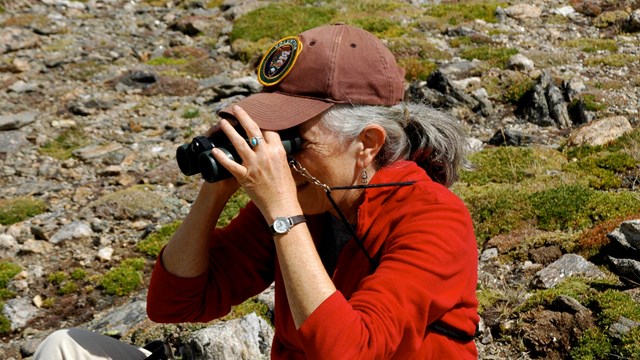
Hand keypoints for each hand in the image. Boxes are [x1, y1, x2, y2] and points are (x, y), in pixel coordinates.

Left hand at [211, 106, 300, 220]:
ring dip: (229, 131)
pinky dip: (221, 157)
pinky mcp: (244, 176)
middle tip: (236, 108)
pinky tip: (215, 150)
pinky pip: (230, 164)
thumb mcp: (286, 167)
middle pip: (253, 130)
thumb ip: (277, 156)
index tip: (255, 117)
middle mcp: (265, 155)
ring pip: (239, 143)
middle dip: (243, 116)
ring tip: (223, 122)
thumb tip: (272, 150)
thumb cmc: (286, 190)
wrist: (282, 207)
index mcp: (278, 151)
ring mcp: (254, 165)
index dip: (262, 122)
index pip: (268, 130)